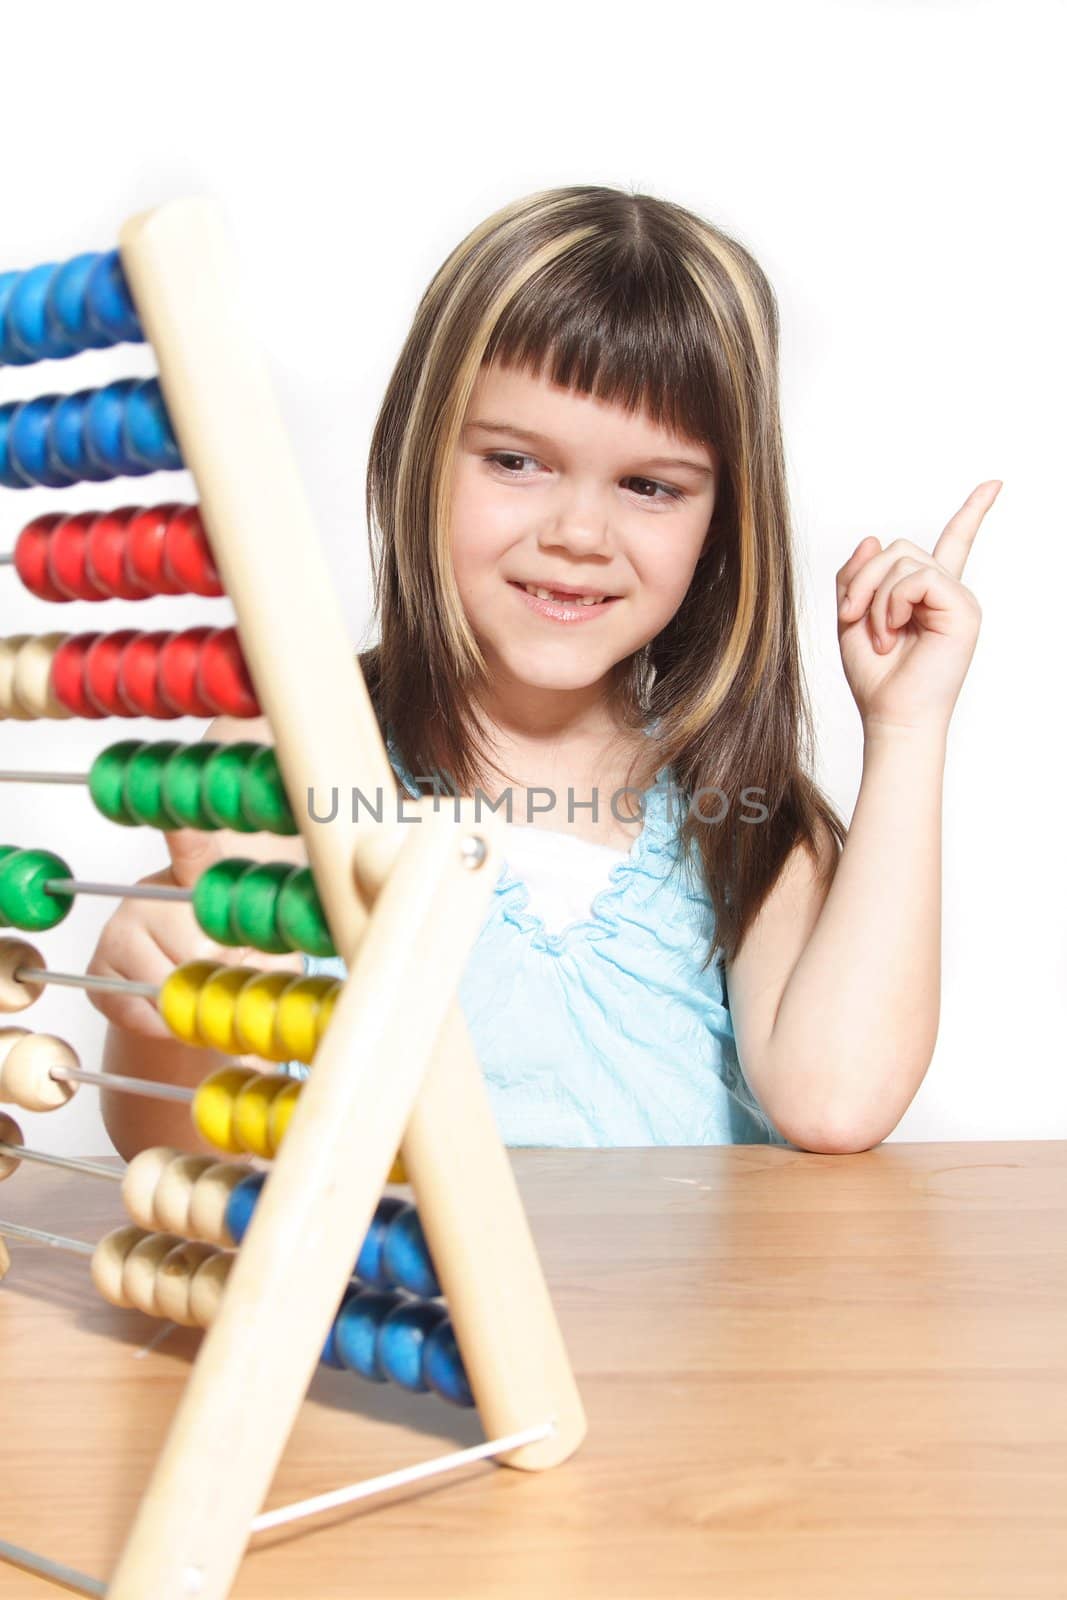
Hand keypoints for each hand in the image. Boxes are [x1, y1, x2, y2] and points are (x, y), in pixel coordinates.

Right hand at [86, 826, 305, 1040]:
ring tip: (196, 987)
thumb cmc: (240, 967)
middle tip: (222, 973)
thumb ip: (278, 948)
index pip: (192, 850)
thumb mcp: (271, 954)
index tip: (180, 808)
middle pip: (192, 946)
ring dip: (188, 1001)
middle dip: (216, 975)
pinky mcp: (99, 962)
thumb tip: (310, 937)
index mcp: (200, 879)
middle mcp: (152, 893)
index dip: (187, 833)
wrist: (193, 1005)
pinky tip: (167, 1006)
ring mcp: (121, 924)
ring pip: (165, 980)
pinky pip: (137, 1006)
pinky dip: (160, 1023)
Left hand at [835, 480, 1001, 734]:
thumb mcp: (851, 617)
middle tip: (852, 618)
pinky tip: (893, 632)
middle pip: (897, 548)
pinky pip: (918, 578)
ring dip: (874, 596)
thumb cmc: (875, 677)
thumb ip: (856, 576)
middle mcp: (948, 591)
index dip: (973, 512)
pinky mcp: (963, 609)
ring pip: (903, 559)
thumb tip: (871, 537)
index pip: (953, 542)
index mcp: (927, 594)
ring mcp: (959, 599)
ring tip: (879, 636)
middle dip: (864, 580)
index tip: (995, 485)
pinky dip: (892, 603)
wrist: (891, 716)